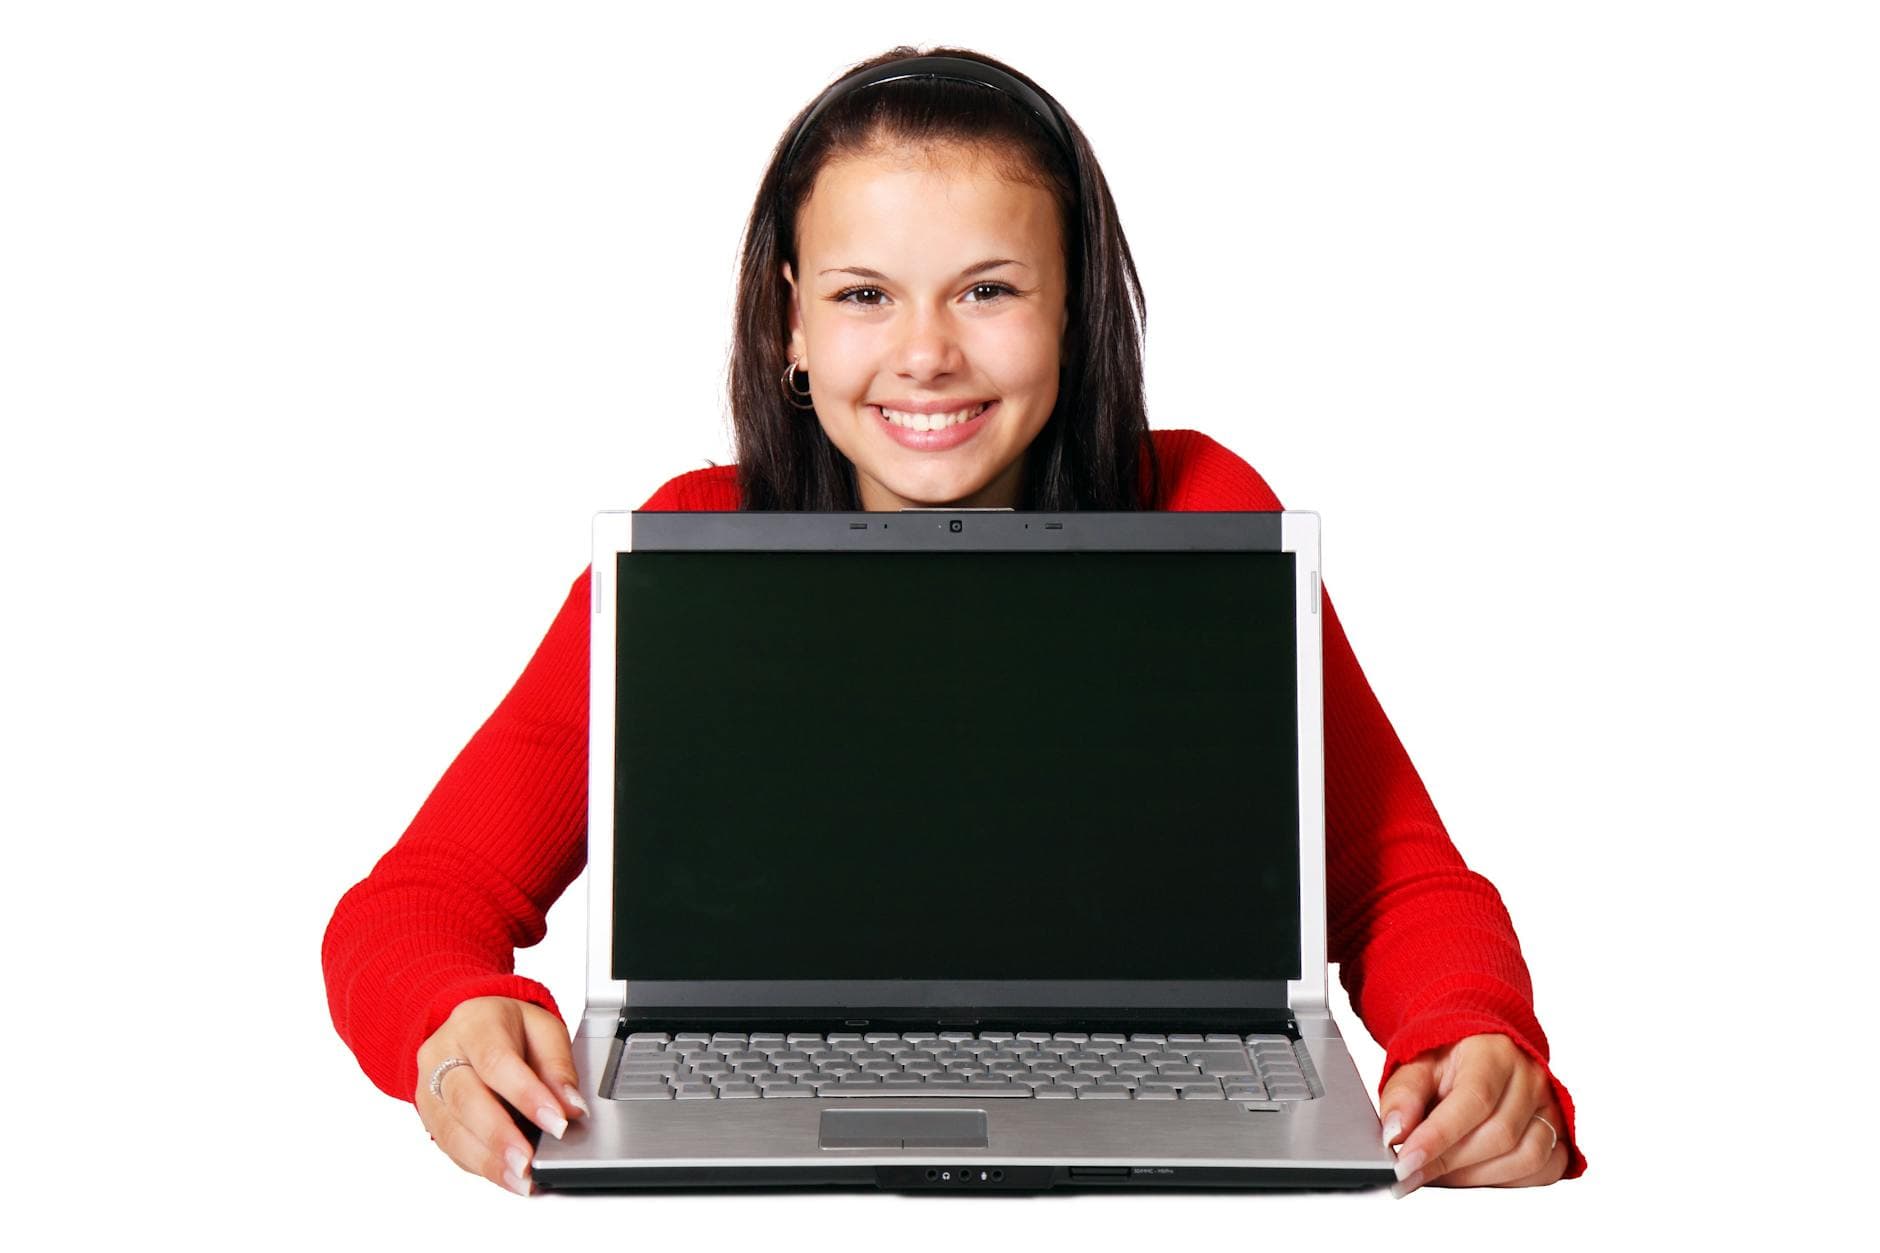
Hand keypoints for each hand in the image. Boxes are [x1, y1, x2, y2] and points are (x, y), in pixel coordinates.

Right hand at [414, 996, 590, 1195]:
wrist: (472, 1028)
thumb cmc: (510, 1029)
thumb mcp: (544, 1030)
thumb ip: (558, 1067)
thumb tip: (571, 1106)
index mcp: (474, 1023)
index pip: (497, 1061)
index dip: (527, 1095)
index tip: (557, 1123)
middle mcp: (442, 1054)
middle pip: (466, 1098)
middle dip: (500, 1136)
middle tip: (529, 1162)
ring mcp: (429, 1087)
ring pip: (451, 1129)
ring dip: (488, 1160)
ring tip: (521, 1179)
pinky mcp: (429, 1117)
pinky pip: (450, 1147)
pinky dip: (481, 1166)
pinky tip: (506, 1177)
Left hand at [1379, 1032, 1567, 1195]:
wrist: (1477, 1048)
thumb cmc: (1446, 1058)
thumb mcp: (1414, 1066)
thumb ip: (1401, 1097)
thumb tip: (1394, 1134)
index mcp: (1493, 1052)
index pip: (1473, 1100)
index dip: (1438, 1137)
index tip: (1405, 1163)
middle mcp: (1529, 1076)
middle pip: (1499, 1134)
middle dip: (1449, 1162)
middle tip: (1412, 1172)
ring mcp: (1550, 1105)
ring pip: (1526, 1157)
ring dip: (1476, 1176)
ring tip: (1440, 1171)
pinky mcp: (1559, 1131)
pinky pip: (1545, 1170)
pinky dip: (1507, 1180)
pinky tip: (1475, 1172)